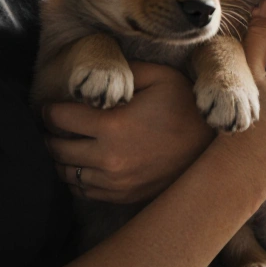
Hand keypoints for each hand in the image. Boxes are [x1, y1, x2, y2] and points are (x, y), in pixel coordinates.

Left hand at [43, 63, 214, 203]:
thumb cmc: (186, 107)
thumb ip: (124, 70)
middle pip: (57, 149)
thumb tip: (96, 72)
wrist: (215, 150)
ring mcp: (116, 182)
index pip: (59, 119)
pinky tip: (86, 163)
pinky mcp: (123, 196)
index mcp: (113, 126)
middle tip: (54, 126)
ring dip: (62, 158)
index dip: (50, 110)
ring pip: (67, 173)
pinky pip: (84, 191)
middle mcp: (109, 159)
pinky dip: (78, 177)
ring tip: (68, 144)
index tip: (51, 106)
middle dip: (51, 135)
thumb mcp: (160, 77)